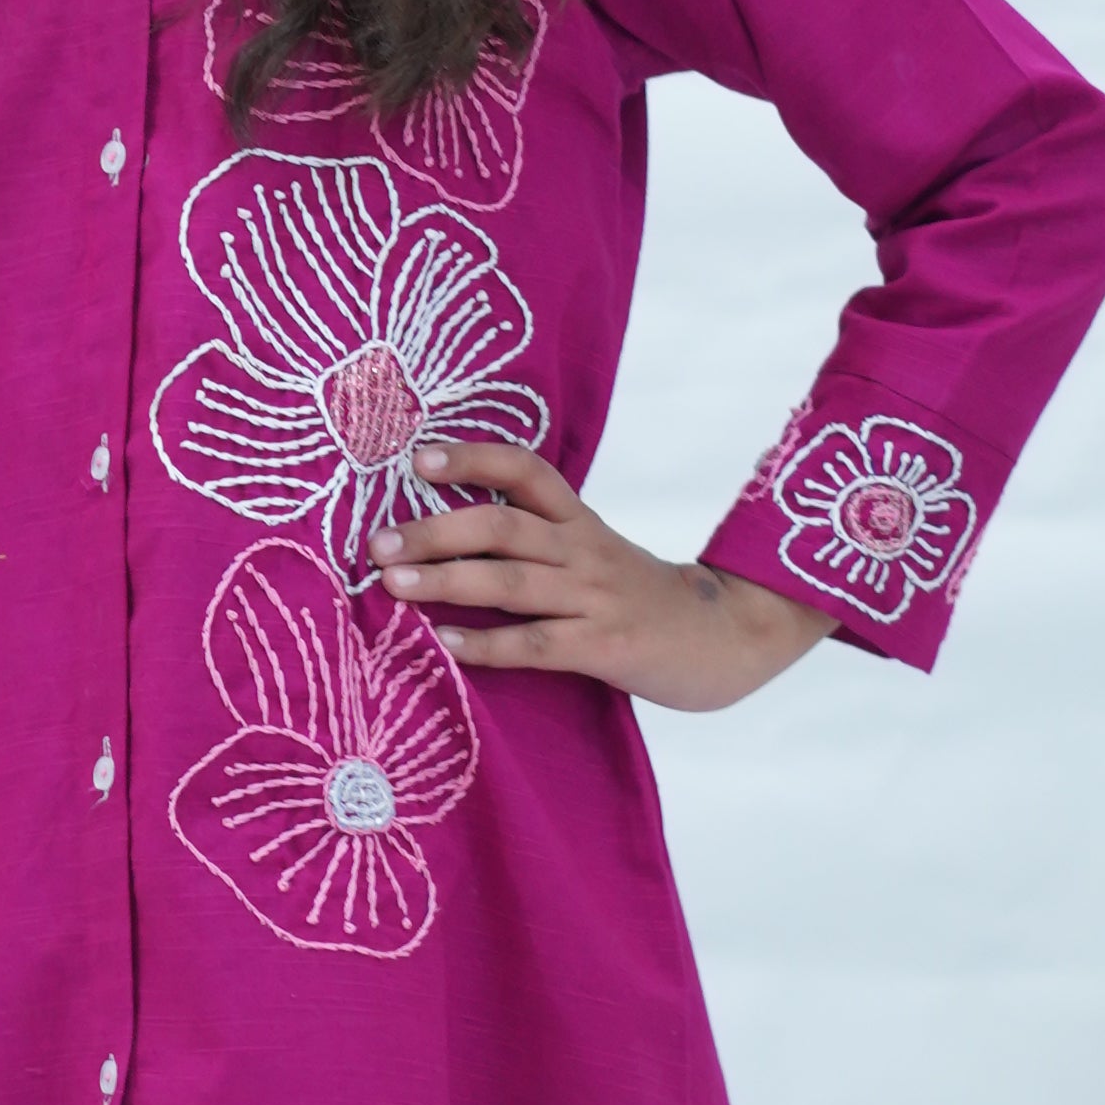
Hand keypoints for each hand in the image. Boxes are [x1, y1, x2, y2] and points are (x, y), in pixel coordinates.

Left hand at [373, 440, 829, 711]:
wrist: (728, 637)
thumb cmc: (640, 597)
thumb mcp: (595, 552)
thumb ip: (537, 540)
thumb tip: (447, 533)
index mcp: (579, 521)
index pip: (525, 470)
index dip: (473, 459)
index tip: (417, 458)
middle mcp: (584, 550)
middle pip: (503, 527)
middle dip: (434, 530)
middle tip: (377, 542)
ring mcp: (595, 598)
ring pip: (512, 582)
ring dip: (446, 580)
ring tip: (393, 584)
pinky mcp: (605, 646)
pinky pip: (537, 644)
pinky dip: (489, 644)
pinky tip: (446, 645)